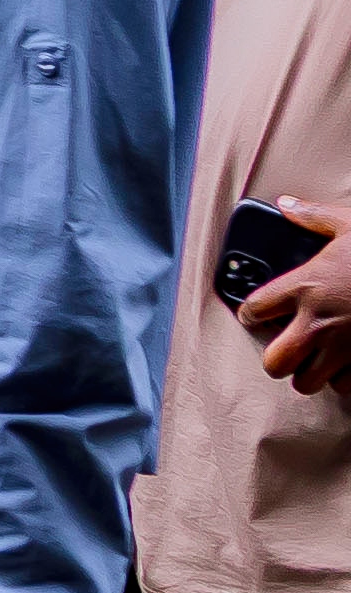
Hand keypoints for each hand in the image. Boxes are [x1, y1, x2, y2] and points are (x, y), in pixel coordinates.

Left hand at [239, 198, 350, 396]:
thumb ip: (314, 217)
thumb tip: (287, 206)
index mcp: (306, 287)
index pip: (254, 309)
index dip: (251, 312)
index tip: (257, 313)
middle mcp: (319, 323)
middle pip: (274, 363)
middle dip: (277, 358)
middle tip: (286, 347)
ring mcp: (345, 349)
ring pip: (307, 383)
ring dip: (309, 373)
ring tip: (316, 360)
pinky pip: (345, 387)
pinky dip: (344, 379)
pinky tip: (347, 364)